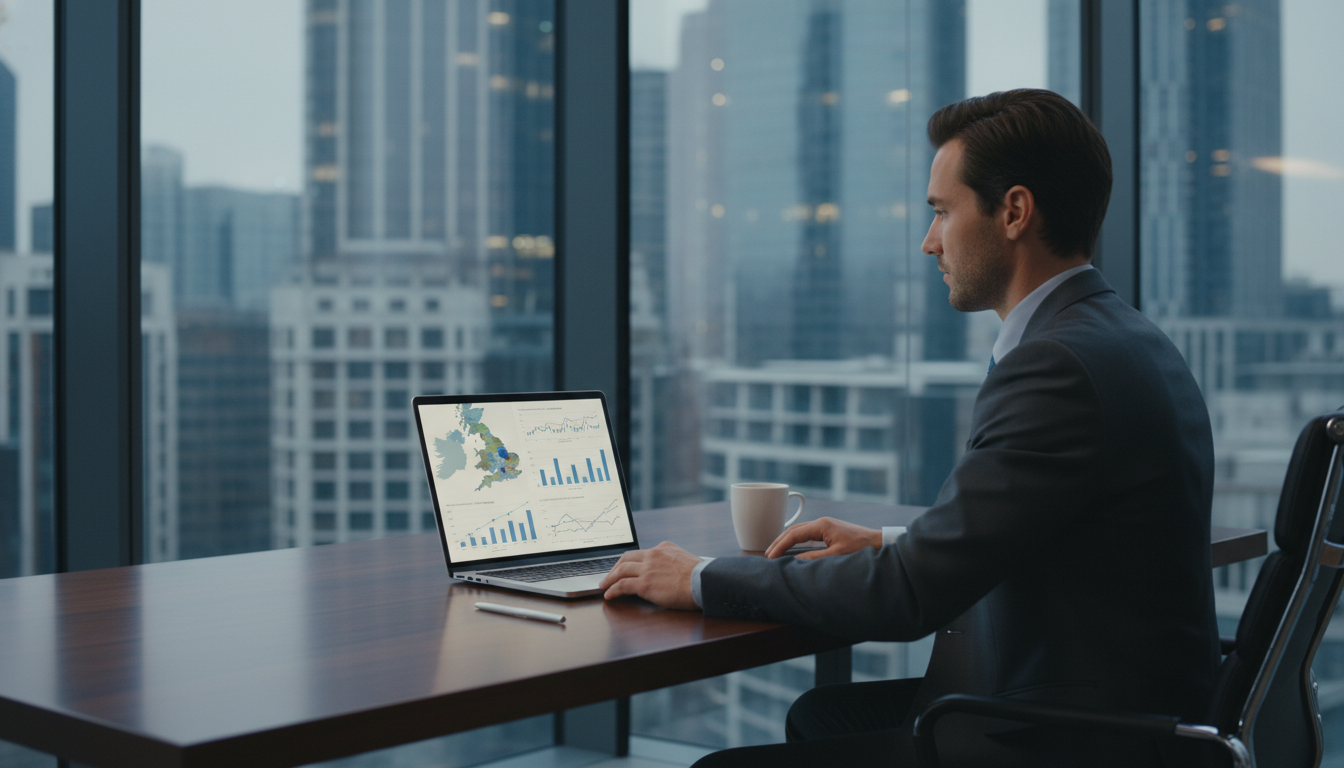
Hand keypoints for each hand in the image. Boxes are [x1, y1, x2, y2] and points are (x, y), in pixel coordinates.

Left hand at [599, 541, 701, 609]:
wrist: (705, 583)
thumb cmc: (702, 577)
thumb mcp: (687, 561)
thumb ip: (674, 563)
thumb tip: (670, 573)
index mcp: (664, 548)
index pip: (642, 553)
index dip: (630, 561)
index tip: (625, 567)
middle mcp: (653, 555)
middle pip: (626, 558)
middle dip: (615, 567)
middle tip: (609, 576)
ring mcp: (648, 569)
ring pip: (621, 570)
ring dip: (610, 578)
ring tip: (604, 586)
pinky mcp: (645, 584)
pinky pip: (622, 586)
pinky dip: (613, 590)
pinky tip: (609, 595)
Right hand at [764, 517, 881, 559]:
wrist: (879, 542)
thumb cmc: (860, 548)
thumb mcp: (836, 556)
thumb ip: (814, 558)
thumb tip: (794, 561)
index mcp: (822, 525)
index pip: (793, 534)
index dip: (780, 546)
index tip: (770, 557)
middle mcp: (822, 522)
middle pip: (793, 530)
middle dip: (779, 542)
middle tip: (767, 554)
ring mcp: (826, 525)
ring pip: (799, 531)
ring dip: (787, 540)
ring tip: (776, 551)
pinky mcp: (830, 530)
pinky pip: (807, 533)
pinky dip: (796, 540)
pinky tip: (793, 548)